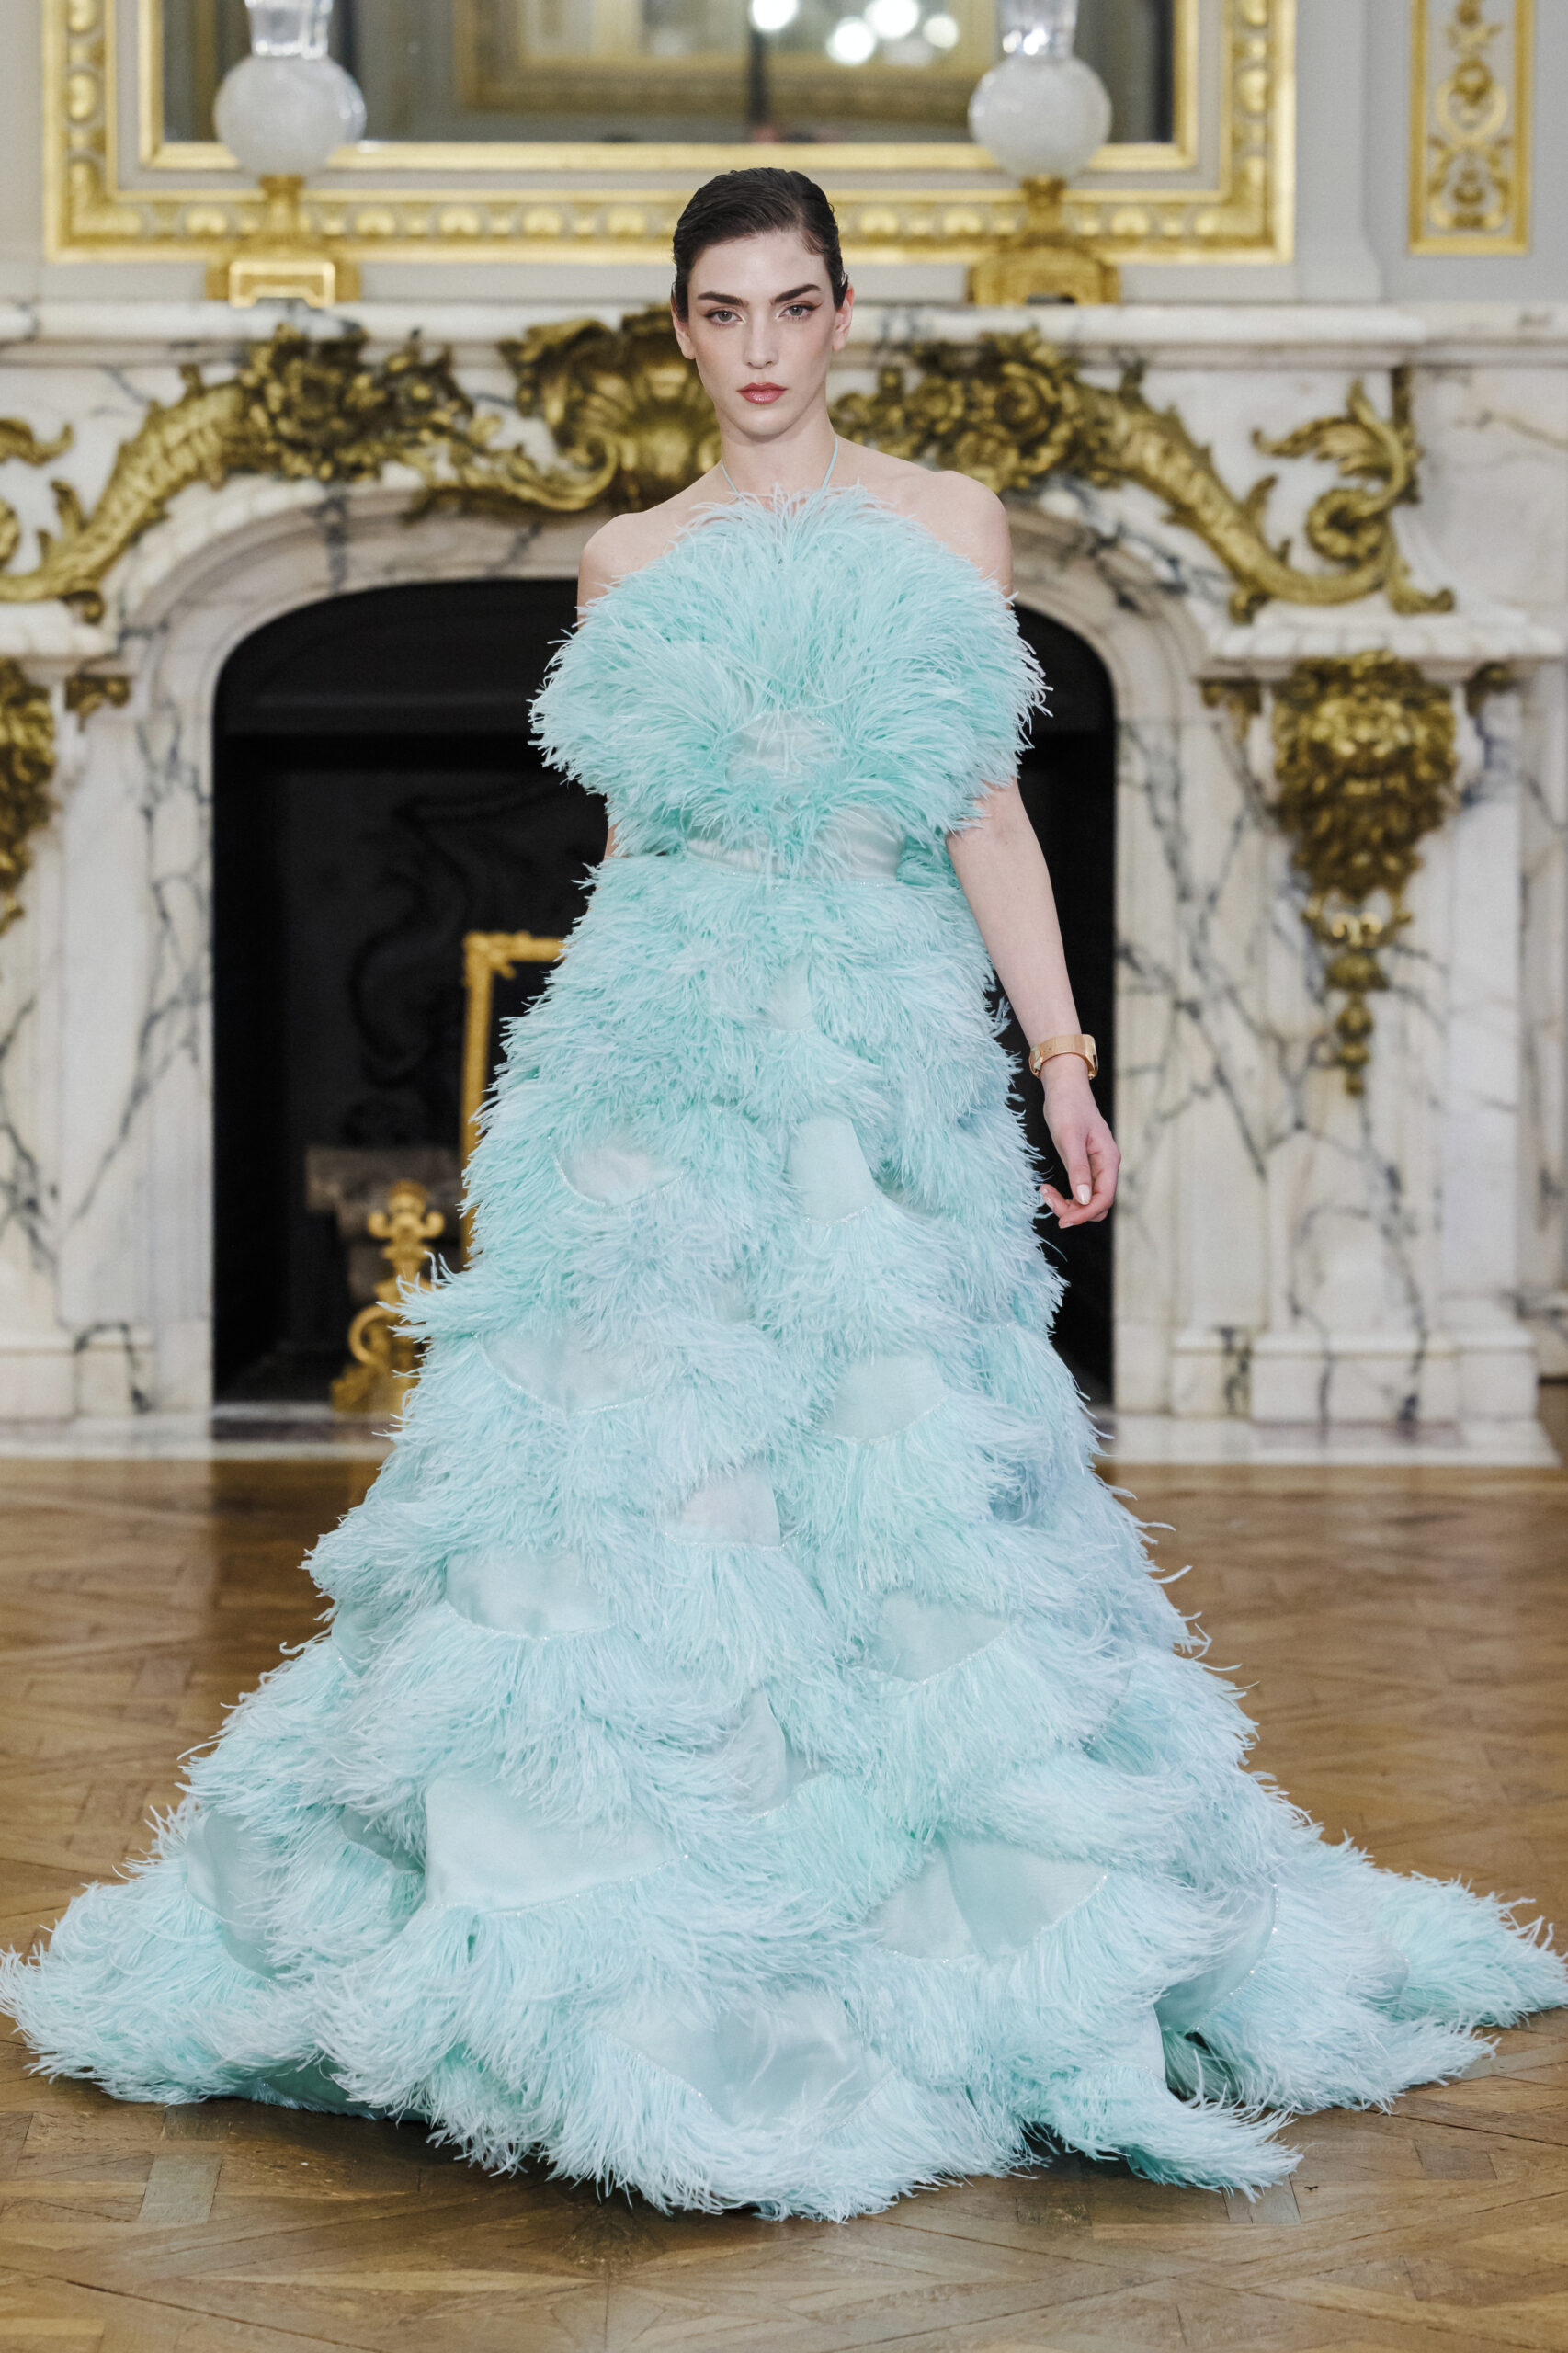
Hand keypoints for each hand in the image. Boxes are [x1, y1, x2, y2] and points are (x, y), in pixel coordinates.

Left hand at [1038, 1058, 1118, 1226]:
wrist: (1064, 1087)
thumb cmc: (1067, 1106)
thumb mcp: (1069, 1137)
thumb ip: (1078, 1169)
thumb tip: (1085, 1199)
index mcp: (1108, 1159)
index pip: (1104, 1199)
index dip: (1084, 1213)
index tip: (1062, 1220)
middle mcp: (1105, 1166)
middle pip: (1097, 1204)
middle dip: (1074, 1210)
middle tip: (1047, 1198)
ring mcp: (1095, 1167)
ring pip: (1088, 1200)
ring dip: (1068, 1204)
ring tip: (1044, 1191)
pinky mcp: (1084, 1165)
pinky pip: (1080, 1190)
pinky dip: (1065, 1195)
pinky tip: (1047, 1188)